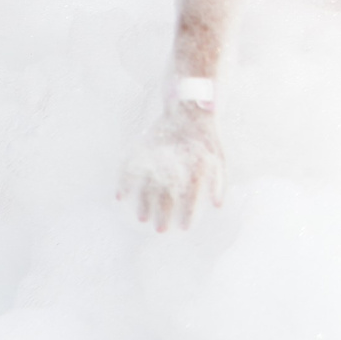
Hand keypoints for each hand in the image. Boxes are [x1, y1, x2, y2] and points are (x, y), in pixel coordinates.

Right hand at [120, 103, 225, 230]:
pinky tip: (120, 196)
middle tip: (161, 230)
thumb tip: (218, 206)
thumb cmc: (206, 139)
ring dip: (145, 202)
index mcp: (196, 161)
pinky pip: (131, 165)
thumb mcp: (220, 157)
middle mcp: (175, 159)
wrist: (190, 110)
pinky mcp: (145, 146)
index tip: (184, 228)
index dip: (188, 210)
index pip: (192, 191)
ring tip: (142, 219)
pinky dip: (124, 180)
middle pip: (168, 191)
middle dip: (164, 213)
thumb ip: (220, 181)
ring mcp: (158, 153)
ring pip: (149, 181)